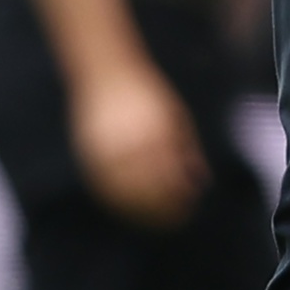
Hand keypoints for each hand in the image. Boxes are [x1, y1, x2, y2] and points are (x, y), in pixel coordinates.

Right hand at [71, 59, 206, 228]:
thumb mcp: (176, 115)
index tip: (190, 206)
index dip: (180, 197)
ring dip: (142, 212)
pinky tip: (132, 209)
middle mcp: (128, 143)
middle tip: (178, 217)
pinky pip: (103, 189)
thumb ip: (189, 148)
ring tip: (157, 219)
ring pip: (124, 195)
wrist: (105, 71)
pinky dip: (119, 204)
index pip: (170, 177)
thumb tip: (202, 182)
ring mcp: (105, 150)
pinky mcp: (88, 155)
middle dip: (165, 209)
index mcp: (154, 132)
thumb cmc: (148, 93)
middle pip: (148, 191)